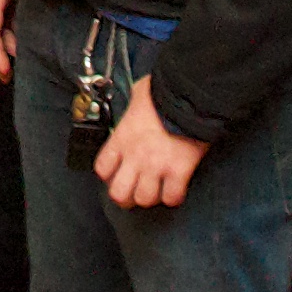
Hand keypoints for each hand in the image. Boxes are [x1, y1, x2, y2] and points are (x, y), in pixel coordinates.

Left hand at [92, 77, 210, 209]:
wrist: (189, 97)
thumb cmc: (165, 92)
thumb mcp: (139, 93)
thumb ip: (134, 103)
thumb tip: (139, 98)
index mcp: (122, 138)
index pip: (103, 169)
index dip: (109, 176)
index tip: (118, 174)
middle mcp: (135, 156)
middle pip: (119, 193)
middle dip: (126, 197)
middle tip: (135, 192)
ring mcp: (156, 166)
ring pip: (145, 199)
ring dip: (151, 196)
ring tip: (157, 189)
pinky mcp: (178, 172)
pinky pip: (172, 197)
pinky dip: (174, 196)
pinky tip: (176, 188)